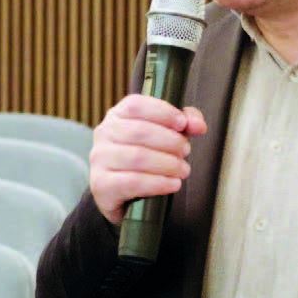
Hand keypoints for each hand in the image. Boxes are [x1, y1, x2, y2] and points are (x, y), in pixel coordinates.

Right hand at [89, 94, 206, 225]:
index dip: (162, 112)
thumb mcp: (167, 133)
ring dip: (167, 164)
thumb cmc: (147, 154)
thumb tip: (198, 125)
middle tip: (186, 151)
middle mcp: (104, 133)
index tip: (183, 123)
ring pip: (137, 157)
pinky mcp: (101, 186)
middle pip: (139, 131)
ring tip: (183, 170)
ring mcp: (99, 159)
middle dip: (170, 141)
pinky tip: (173, 184)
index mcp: (118, 114)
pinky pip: (132, 182)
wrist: (123, 193)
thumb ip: (185, 122)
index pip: (136, 105)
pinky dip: (158, 183)